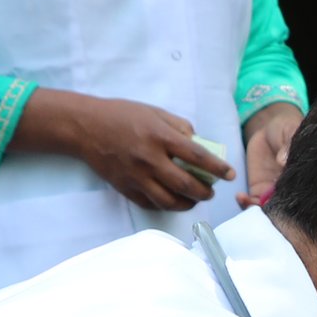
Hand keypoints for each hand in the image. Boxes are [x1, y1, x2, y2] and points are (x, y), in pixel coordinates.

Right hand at [66, 95, 232, 209]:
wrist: (86, 127)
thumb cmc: (122, 115)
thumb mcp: (154, 111)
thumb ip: (178, 126)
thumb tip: (197, 143)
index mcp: (159, 136)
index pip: (197, 157)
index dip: (217, 168)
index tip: (230, 174)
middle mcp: (150, 159)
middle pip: (186, 185)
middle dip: (205, 192)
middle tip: (212, 191)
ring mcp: (137, 177)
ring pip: (170, 201)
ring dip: (188, 203)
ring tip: (195, 199)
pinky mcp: (126, 188)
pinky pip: (152, 204)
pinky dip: (167, 205)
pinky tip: (174, 200)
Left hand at [237, 101, 301, 206]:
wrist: (269, 127)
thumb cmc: (286, 127)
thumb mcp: (290, 131)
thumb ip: (289, 145)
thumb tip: (283, 161)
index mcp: (303, 177)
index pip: (302, 195)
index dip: (293, 202)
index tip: (282, 199)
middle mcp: (291, 189)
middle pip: (286, 209)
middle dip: (275, 213)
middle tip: (262, 205)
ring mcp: (274, 191)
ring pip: (269, 209)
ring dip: (258, 210)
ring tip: (248, 200)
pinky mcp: (259, 189)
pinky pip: (254, 202)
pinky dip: (246, 203)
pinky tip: (240, 196)